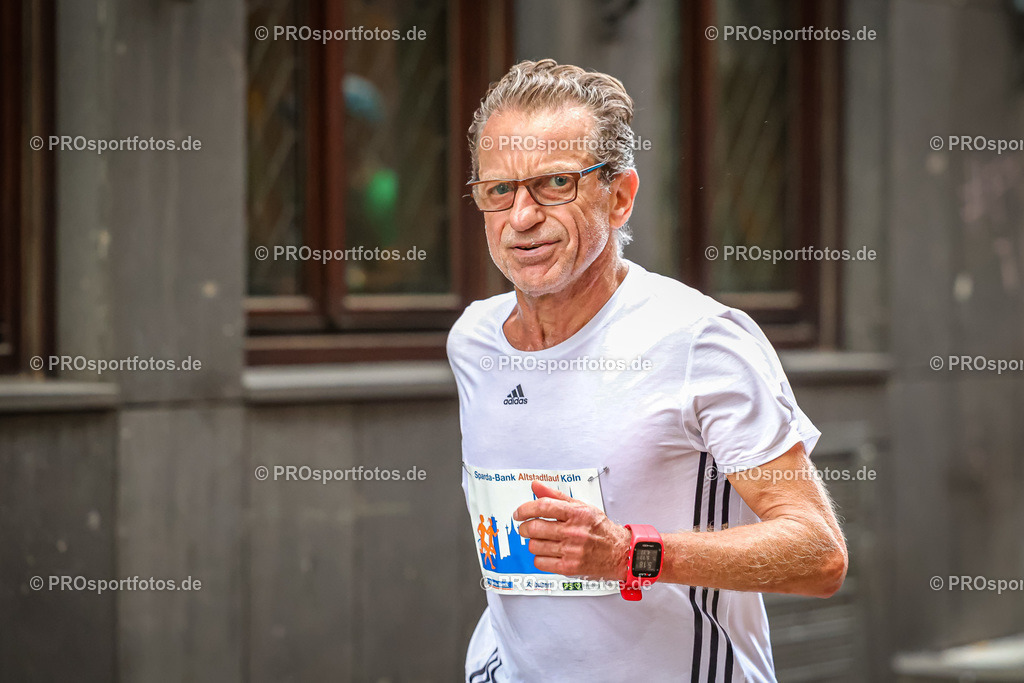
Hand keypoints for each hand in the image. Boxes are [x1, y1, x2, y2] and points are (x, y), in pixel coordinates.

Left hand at [513, 480, 630, 580]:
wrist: (619, 552)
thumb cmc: (599, 529)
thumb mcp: (581, 506)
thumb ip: (556, 495)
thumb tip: (536, 485)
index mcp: (576, 513)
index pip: (543, 507)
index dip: (525, 509)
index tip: (519, 513)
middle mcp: (573, 531)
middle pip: (535, 527)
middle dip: (524, 527)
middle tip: (526, 528)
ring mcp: (571, 550)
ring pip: (535, 546)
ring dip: (532, 543)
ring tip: (540, 540)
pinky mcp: (569, 567)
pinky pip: (540, 563)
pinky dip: (539, 558)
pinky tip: (547, 553)